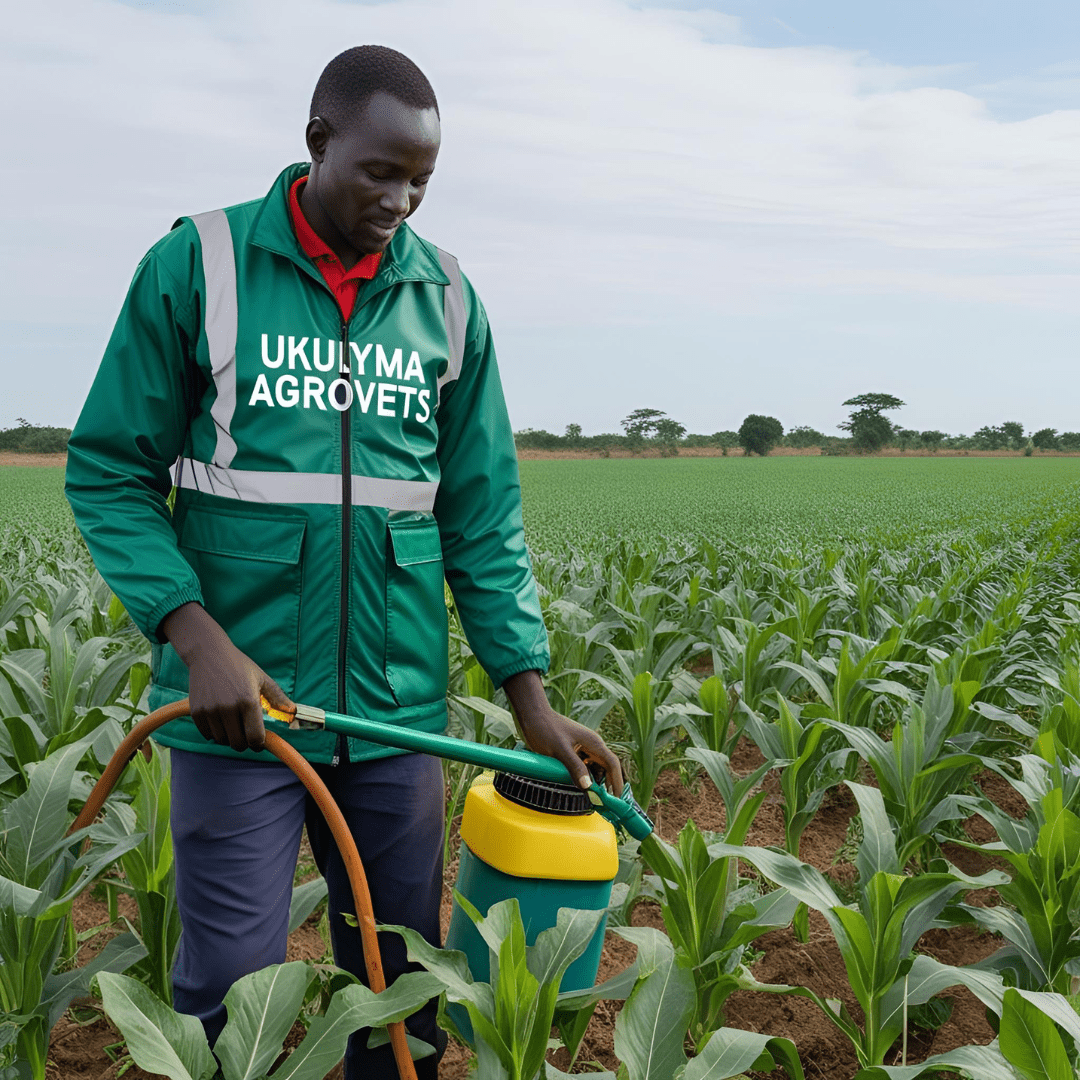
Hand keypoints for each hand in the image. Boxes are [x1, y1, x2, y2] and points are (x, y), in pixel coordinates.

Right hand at [161, 602, 293, 752]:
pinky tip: (220, 720)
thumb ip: (278, 697)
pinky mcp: (197, 711)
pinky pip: (207, 734)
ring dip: (229, 737)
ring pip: (222, 740)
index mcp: (248, 700)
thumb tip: (293, 712)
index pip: (254, 737)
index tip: (259, 742)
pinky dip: (214, 733)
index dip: (259, 744)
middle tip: (246, 734)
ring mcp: (211, 710)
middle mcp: (229, 707)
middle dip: (245, 743)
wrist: (209, 654)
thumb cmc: (239, 666)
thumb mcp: (262, 678)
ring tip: (233, 724)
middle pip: (238, 744)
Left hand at [503, 670, 623, 796]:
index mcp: (593, 743)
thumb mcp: (559, 750)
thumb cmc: (545, 728)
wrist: (531, 715)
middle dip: (608, 785)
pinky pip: (584, 767)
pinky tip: (580, 786)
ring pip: (595, 768)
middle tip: (605, 804)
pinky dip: (584, 777)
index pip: (612, 764)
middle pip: (606, 768)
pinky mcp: (573, 751)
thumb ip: (574, 767)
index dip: (617, 782)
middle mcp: (591, 745)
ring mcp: (582, 748)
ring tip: (593, 798)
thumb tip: (588, 787)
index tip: (617, 799)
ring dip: (595, 782)